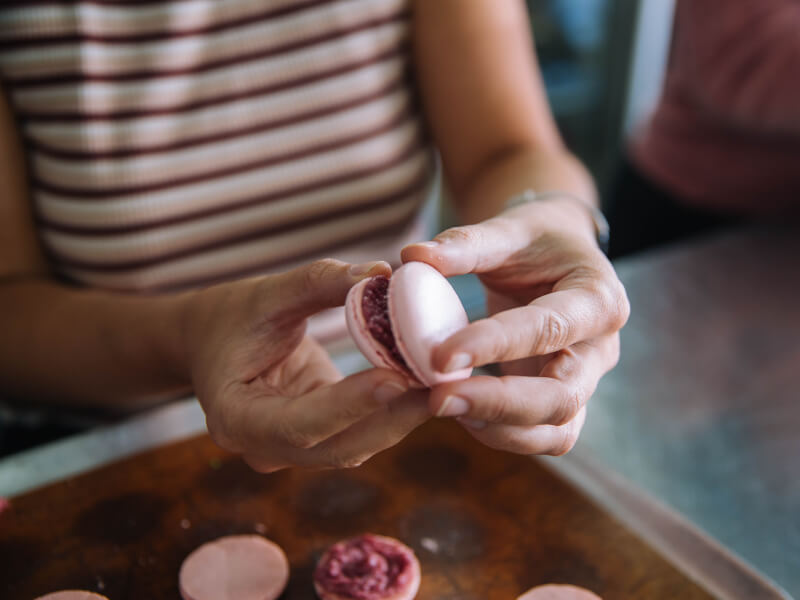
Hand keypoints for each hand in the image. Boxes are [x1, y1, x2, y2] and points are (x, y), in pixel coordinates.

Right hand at [182, 259, 428, 471]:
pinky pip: (361, 432)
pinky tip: (428, 385)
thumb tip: (383, 273)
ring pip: (356, 446)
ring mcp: (291, 451)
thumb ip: (320, 283)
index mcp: (235, 418)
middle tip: (442, 385)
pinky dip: (394, 411)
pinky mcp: (317, 440)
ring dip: (402, 418)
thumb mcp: (267, 293)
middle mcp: (262, 448)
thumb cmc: (231, 315)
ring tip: (446, 382)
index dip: (347, 405)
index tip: (395, 376)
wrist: (211, 340)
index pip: (297, 425)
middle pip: (337, 448)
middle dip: (392, 419)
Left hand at [402, 198, 628, 455]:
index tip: (442, 356)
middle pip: (562, 396)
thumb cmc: (535, 240)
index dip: (496, 345)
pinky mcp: (564, 402)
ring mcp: (586, 382)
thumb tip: (413, 256)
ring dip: (498, 428)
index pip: (548, 328)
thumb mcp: (508, 229)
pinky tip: (459, 414)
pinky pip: (542, 437)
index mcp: (598, 297)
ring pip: (557, 430)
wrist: (558, 256)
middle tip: (438, 398)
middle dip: (498, 403)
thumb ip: (465, 243)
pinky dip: (501, 434)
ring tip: (442, 406)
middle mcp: (600, 348)